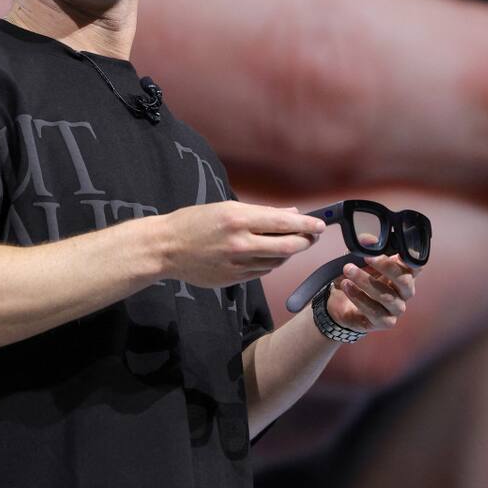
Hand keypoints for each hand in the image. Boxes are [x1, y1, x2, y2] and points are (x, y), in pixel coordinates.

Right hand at [159, 202, 323, 287]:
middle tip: (310, 236)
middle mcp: (240, 243)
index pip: (285, 223)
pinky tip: (266, 254)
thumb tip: (291, 214)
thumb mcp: (226, 208)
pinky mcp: (234, 279)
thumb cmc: (194, 222)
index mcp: (239, 219)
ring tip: (286, 242)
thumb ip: (261, 213)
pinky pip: (262, 271)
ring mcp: (237, 264)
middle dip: (304, 241)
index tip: (321, 225)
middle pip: (288, 247)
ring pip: (277, 261)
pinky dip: (270, 262)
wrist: (166, 248)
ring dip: (287, 253)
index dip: (307, 225)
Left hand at [327, 254, 418, 333]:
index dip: (410, 257)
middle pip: (404, 280)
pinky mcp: (386, 322)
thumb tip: (367, 239)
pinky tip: (347, 286)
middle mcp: (405, 292)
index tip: (396, 248)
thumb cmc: (359, 279)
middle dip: (385, 266)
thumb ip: (367, 250)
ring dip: (365, 281)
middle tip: (367, 257)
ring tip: (348, 270)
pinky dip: (359, 297)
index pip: (416, 265)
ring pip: (386, 296)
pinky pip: (374, 311)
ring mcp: (397, 308)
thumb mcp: (361, 262)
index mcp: (403, 273)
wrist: (343, 304)